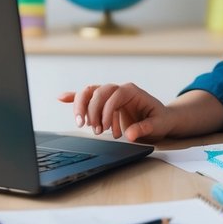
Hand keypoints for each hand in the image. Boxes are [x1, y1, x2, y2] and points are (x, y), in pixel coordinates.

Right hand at [58, 83, 174, 141]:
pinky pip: (87, 98)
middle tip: (93, 129)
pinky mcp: (104, 103)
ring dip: (82, 107)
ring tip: (82, 124)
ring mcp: (110, 95)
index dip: (107, 111)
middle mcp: (118, 89)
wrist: (161, 119)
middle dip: (92, 110)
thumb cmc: (160, 120)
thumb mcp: (158, 125)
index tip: (105, 128)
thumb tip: (130, 134)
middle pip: (97, 91)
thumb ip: (145, 128)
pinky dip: (74, 98)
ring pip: (89, 93)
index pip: (113, 95)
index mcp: (131, 91)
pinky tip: (60, 98)